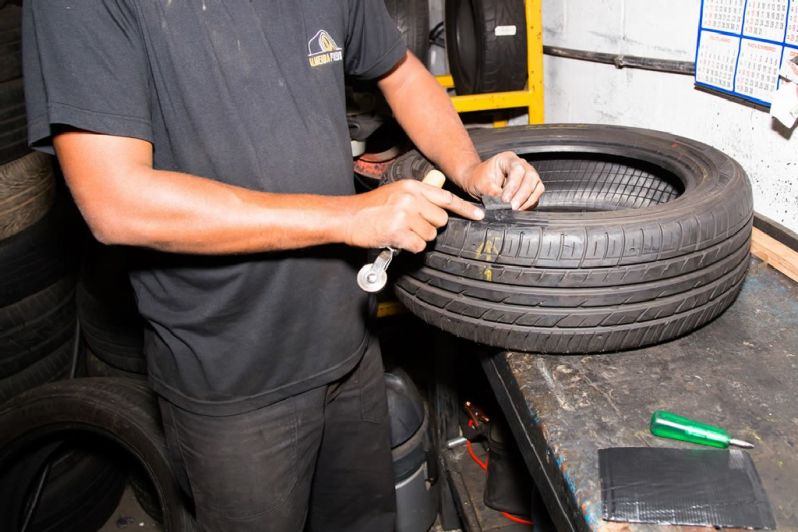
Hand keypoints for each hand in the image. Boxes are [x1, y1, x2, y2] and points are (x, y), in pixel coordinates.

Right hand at [345, 179, 483, 252]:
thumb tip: (438, 205)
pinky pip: (419, 245)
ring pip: (430, 235)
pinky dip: (410, 247)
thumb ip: (417, 196)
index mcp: (412, 187)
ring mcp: (405, 215)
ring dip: (417, 238)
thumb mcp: (396, 192)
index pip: (445, 197)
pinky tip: (398, 240)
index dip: (464, 208)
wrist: (348, 217)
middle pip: (440, 220)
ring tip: (400, 231)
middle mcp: (410, 198)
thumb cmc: (370, 208)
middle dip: (430, 227)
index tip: (479, 215)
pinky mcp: (398, 231)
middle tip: (412, 226)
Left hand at [459, 152, 543, 210]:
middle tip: (513, 207)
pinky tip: (520, 209)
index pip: (517, 170)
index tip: (505, 200)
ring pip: (537, 186)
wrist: (477, 181)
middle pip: (531, 177)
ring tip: (516, 210)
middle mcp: (521, 164)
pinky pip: (536, 195)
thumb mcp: (480, 184)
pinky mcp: (530, 187)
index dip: (513, 186)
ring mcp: (528, 175)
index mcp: (508, 159)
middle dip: (523, 194)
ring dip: (528, 200)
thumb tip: (503, 203)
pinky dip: (529, 203)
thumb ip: (491, 192)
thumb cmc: (478, 179)